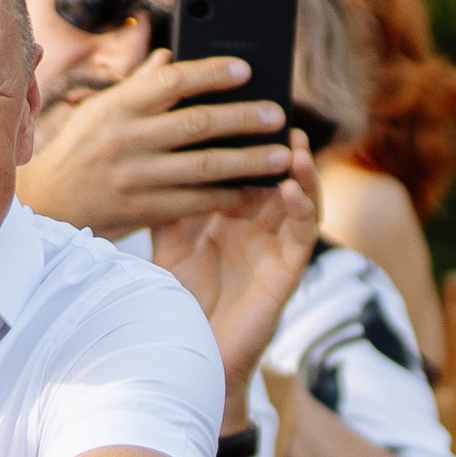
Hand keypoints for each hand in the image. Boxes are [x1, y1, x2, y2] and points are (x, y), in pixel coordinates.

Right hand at [18, 52, 291, 235]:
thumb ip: (137, 86)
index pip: (171, 82)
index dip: (211, 73)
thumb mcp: (98, 112)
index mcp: (115, 108)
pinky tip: (254, 191)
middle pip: (196, 124)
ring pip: (204, 166)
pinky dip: (229, 197)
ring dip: (249, 161)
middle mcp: (125, 140)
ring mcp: (134, 177)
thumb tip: (170, 58)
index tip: (245, 70)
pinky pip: (196, 202)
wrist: (46, 206)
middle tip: (278, 115)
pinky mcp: (142, 210)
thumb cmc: (78, 151)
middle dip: (243, 118)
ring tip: (282, 155)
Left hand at [152, 130, 320, 391]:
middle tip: (277, 109)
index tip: (242, 105)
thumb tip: (154, 157)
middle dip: (277, 147)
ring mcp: (274, 249)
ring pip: (298, 200)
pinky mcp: (286, 272)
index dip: (247, 142)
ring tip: (294, 141)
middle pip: (275, 178)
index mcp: (229, 219)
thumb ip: (169, 205)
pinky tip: (291, 187)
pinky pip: (301, 234)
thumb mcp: (168, 244)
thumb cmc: (176, 300)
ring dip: (300, 170)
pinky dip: (300, 208)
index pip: (244, 171)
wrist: (184, 351)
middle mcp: (256, 229)